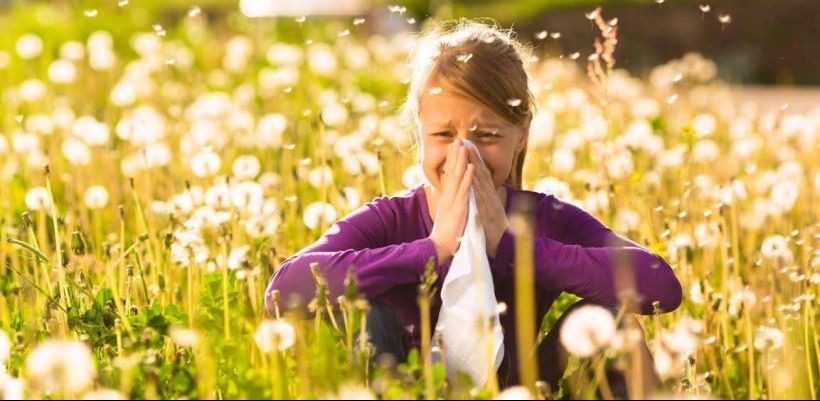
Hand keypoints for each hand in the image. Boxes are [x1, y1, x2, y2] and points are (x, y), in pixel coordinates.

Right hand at [429, 139, 474, 263]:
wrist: (439, 248)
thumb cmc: (445, 234)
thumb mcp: (448, 216)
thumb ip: (450, 205)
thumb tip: (450, 197)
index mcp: (447, 198)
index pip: (449, 175)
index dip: (452, 161)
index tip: (454, 147)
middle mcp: (448, 197)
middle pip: (452, 172)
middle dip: (455, 155)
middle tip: (457, 139)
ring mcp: (453, 202)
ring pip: (458, 177)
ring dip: (461, 161)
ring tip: (464, 146)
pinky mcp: (458, 209)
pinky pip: (465, 191)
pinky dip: (468, 178)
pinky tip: (471, 167)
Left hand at [466, 146, 508, 258]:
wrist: (504, 246)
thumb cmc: (496, 231)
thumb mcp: (491, 213)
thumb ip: (489, 201)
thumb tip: (490, 191)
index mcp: (489, 196)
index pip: (481, 174)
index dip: (474, 160)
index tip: (467, 146)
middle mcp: (490, 196)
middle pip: (480, 172)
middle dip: (472, 156)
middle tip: (464, 140)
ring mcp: (489, 202)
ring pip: (480, 180)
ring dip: (474, 164)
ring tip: (466, 149)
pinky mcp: (487, 210)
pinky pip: (480, 195)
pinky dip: (476, 183)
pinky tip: (472, 172)